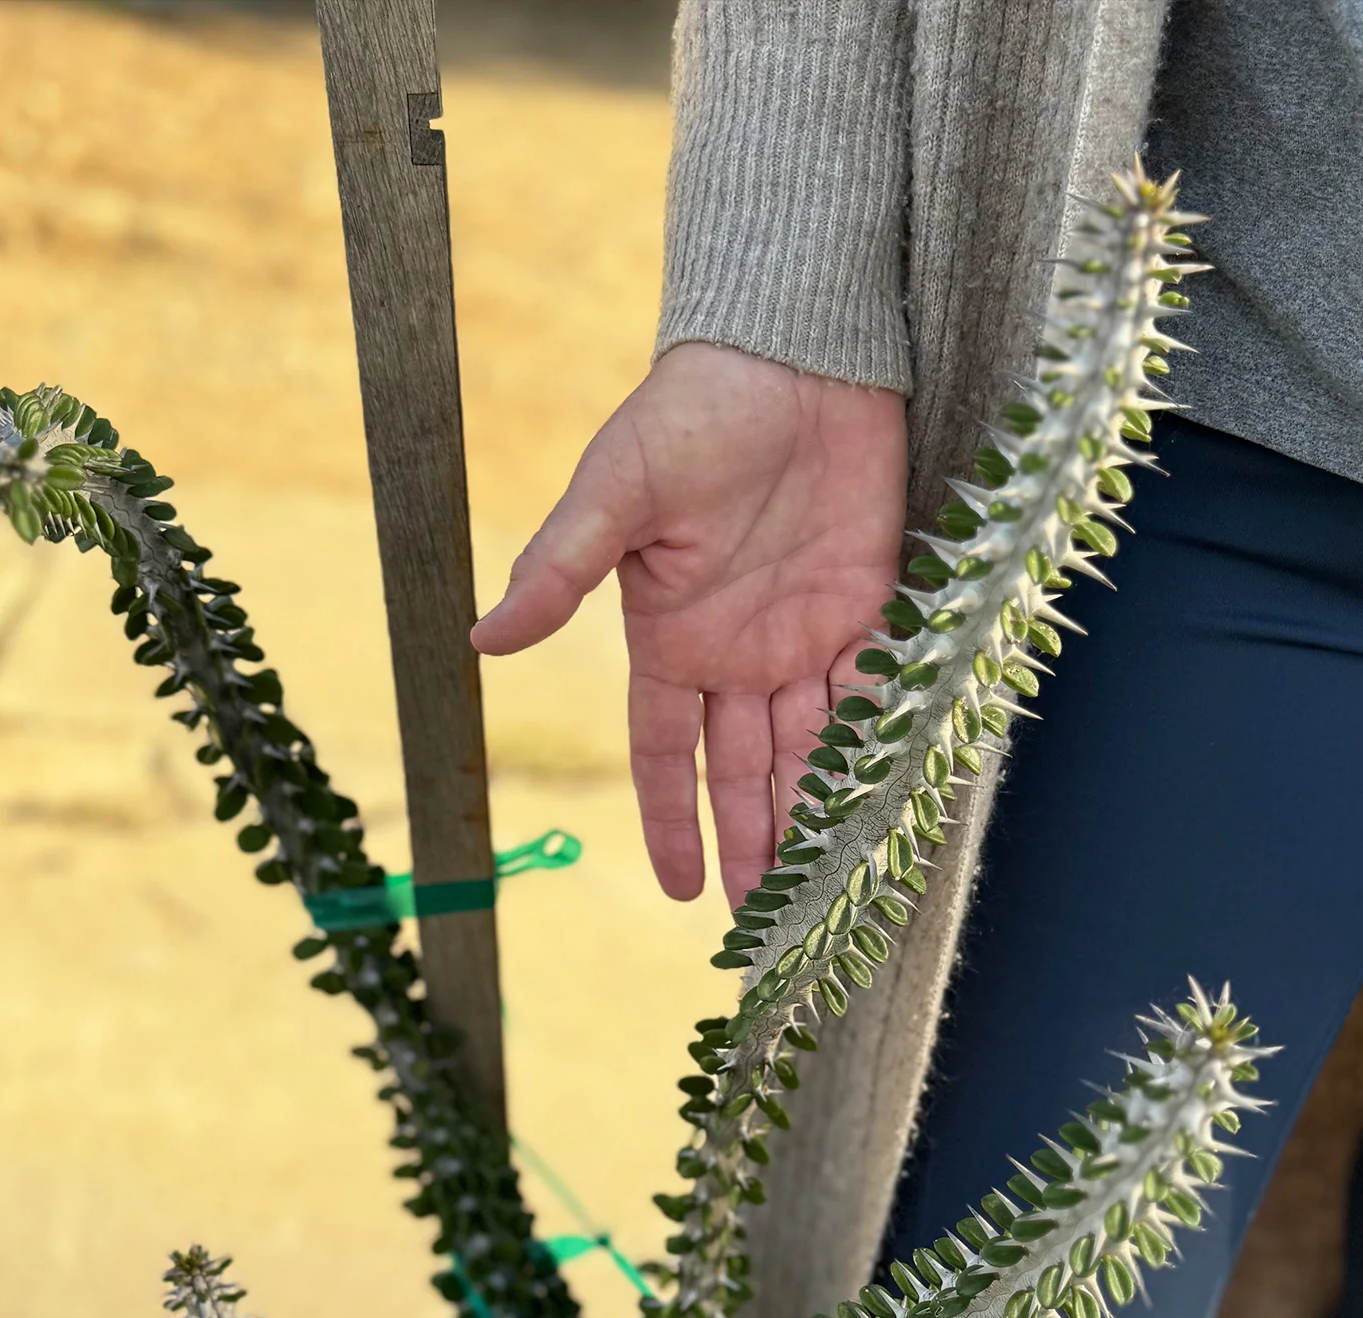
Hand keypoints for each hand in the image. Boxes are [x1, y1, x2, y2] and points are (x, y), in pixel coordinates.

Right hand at [472, 342, 906, 907]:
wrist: (796, 352)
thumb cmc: (691, 411)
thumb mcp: (617, 493)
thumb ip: (559, 569)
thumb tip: (481, 640)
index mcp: (669, 638)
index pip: (667, 753)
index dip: (675, 822)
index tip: (684, 893)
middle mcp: (735, 652)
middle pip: (744, 771)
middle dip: (754, 843)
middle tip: (767, 921)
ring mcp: (804, 635)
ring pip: (809, 750)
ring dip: (812, 814)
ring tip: (822, 887)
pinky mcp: (871, 607)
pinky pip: (874, 696)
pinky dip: (877, 748)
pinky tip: (881, 805)